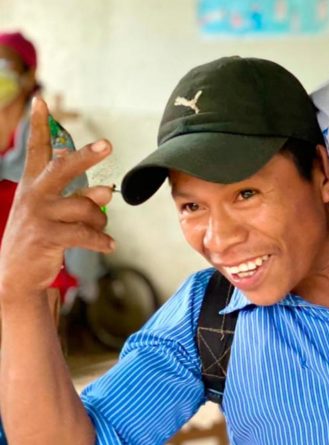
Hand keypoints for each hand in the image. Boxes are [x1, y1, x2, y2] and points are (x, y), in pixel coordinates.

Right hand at [0, 97, 114, 302]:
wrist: (17, 275)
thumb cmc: (42, 236)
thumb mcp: (51, 211)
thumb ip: (76, 195)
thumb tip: (106, 190)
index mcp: (32, 184)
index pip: (35, 150)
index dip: (38, 125)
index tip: (40, 101)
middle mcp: (33, 195)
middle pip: (63, 168)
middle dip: (87, 156)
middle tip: (108, 144)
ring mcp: (38, 215)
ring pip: (87, 207)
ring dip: (100, 220)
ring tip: (99, 230)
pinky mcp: (47, 237)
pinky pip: (87, 234)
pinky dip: (102, 241)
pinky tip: (109, 246)